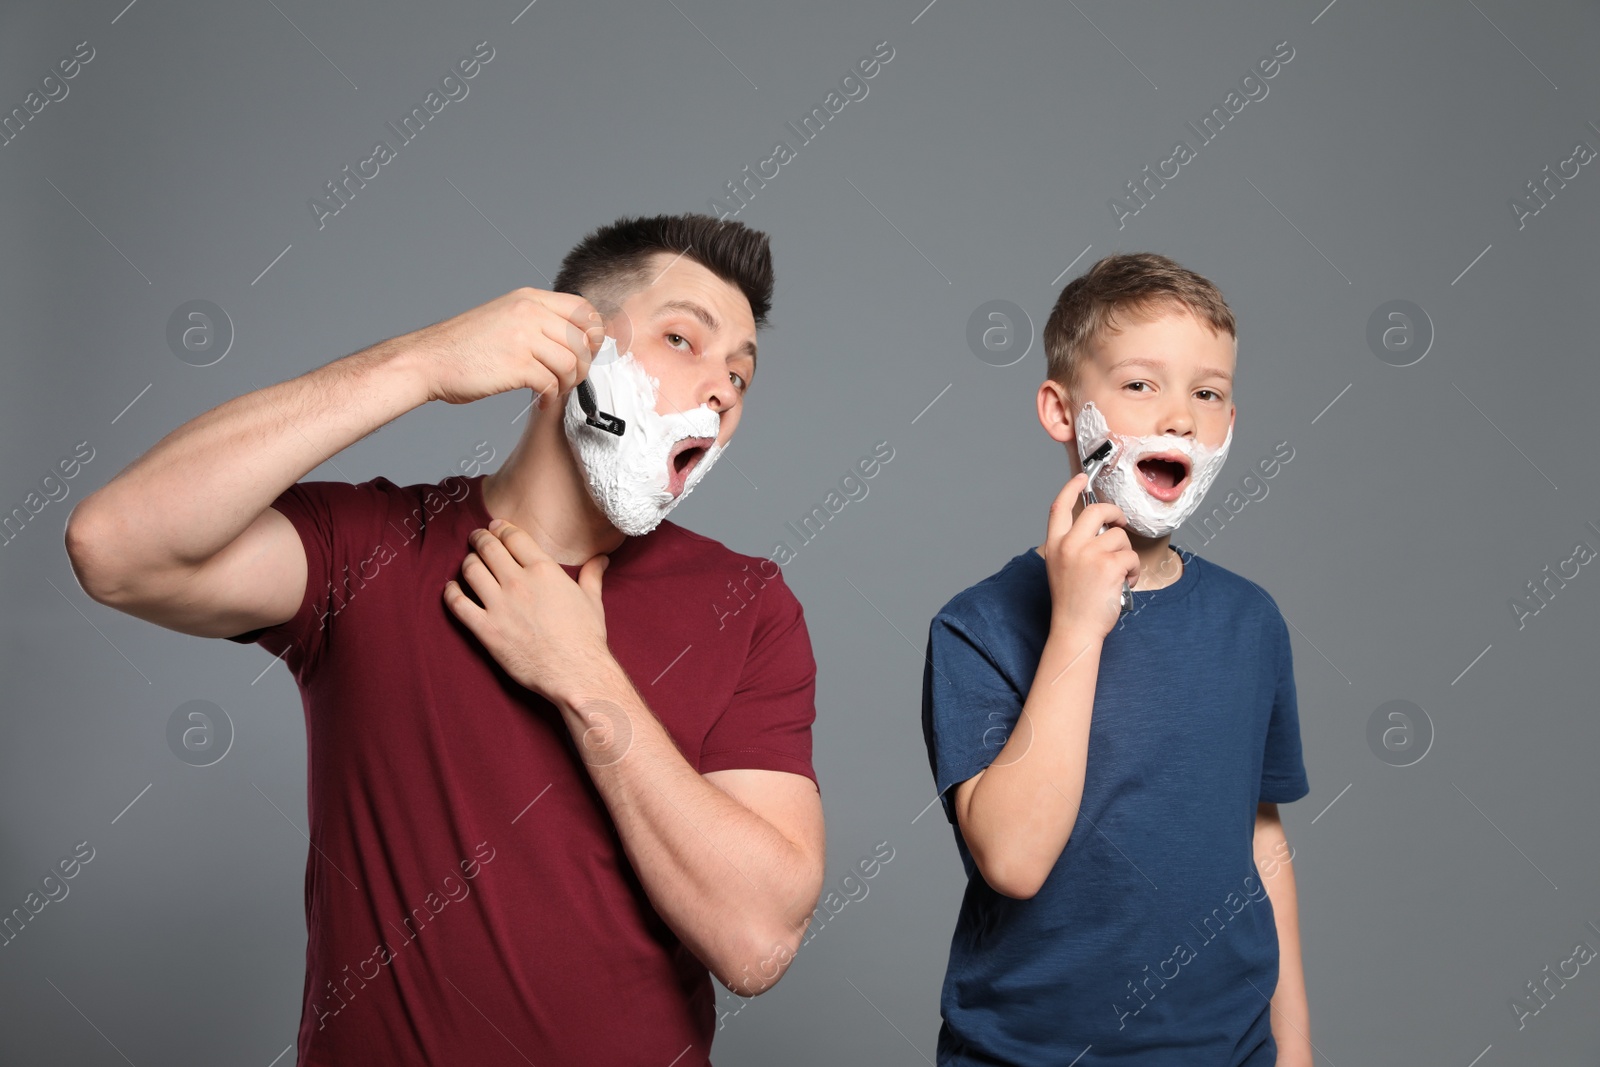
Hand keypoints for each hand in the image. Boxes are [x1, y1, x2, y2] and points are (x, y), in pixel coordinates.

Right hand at [408, 287, 605, 406]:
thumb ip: (537, 322)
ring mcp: (523, 337)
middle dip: (584, 366)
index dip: (594, 334)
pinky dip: (551, 397)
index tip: (589, 352)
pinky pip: (552, 383)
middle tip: (570, 380)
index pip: (583, 309)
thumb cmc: (465, 346)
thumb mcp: (505, 317)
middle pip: (583, 340)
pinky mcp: (516, 365)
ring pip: (572, 363)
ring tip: (554, 391)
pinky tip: (540, 400)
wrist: (429, 360)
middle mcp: (529, 312)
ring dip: (568, 384)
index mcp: (529, 298)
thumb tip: (575, 341)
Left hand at [442, 519, 621, 707]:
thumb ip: (592, 575)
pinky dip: (450, 593)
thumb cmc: (586, 637)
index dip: (501, 528)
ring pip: (470, 570)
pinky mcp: (486, 629)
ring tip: (469, 562)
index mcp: (544, 570)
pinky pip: (458, 604)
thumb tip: (602, 559)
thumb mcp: (592, 600)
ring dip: (467, 561)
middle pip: (488, 548)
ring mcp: (499, 605)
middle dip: (479, 538)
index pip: (513, 537)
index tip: (495, 527)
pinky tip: (451, 589)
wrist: (576, 672)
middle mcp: (518, 582)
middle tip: (477, 537)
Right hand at [1042, 472, 1140, 639]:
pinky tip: (1123, 583)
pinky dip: (1132, 571)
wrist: (1075, 629)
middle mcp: (1069, 546)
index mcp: (1055, 545)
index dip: (1071, 488)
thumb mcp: (1063, 567)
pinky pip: (1130, 557)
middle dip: (1114, 514)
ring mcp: (1089, 554)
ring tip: (1117, 574)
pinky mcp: (1109, 565)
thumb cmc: (1072, 603)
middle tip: (1120, 523)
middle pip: (1096, 511)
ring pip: (1119, 537)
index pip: (1060, 507)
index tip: (1081, 478)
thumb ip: (1075, 545)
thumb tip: (1103, 527)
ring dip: (1125, 555)